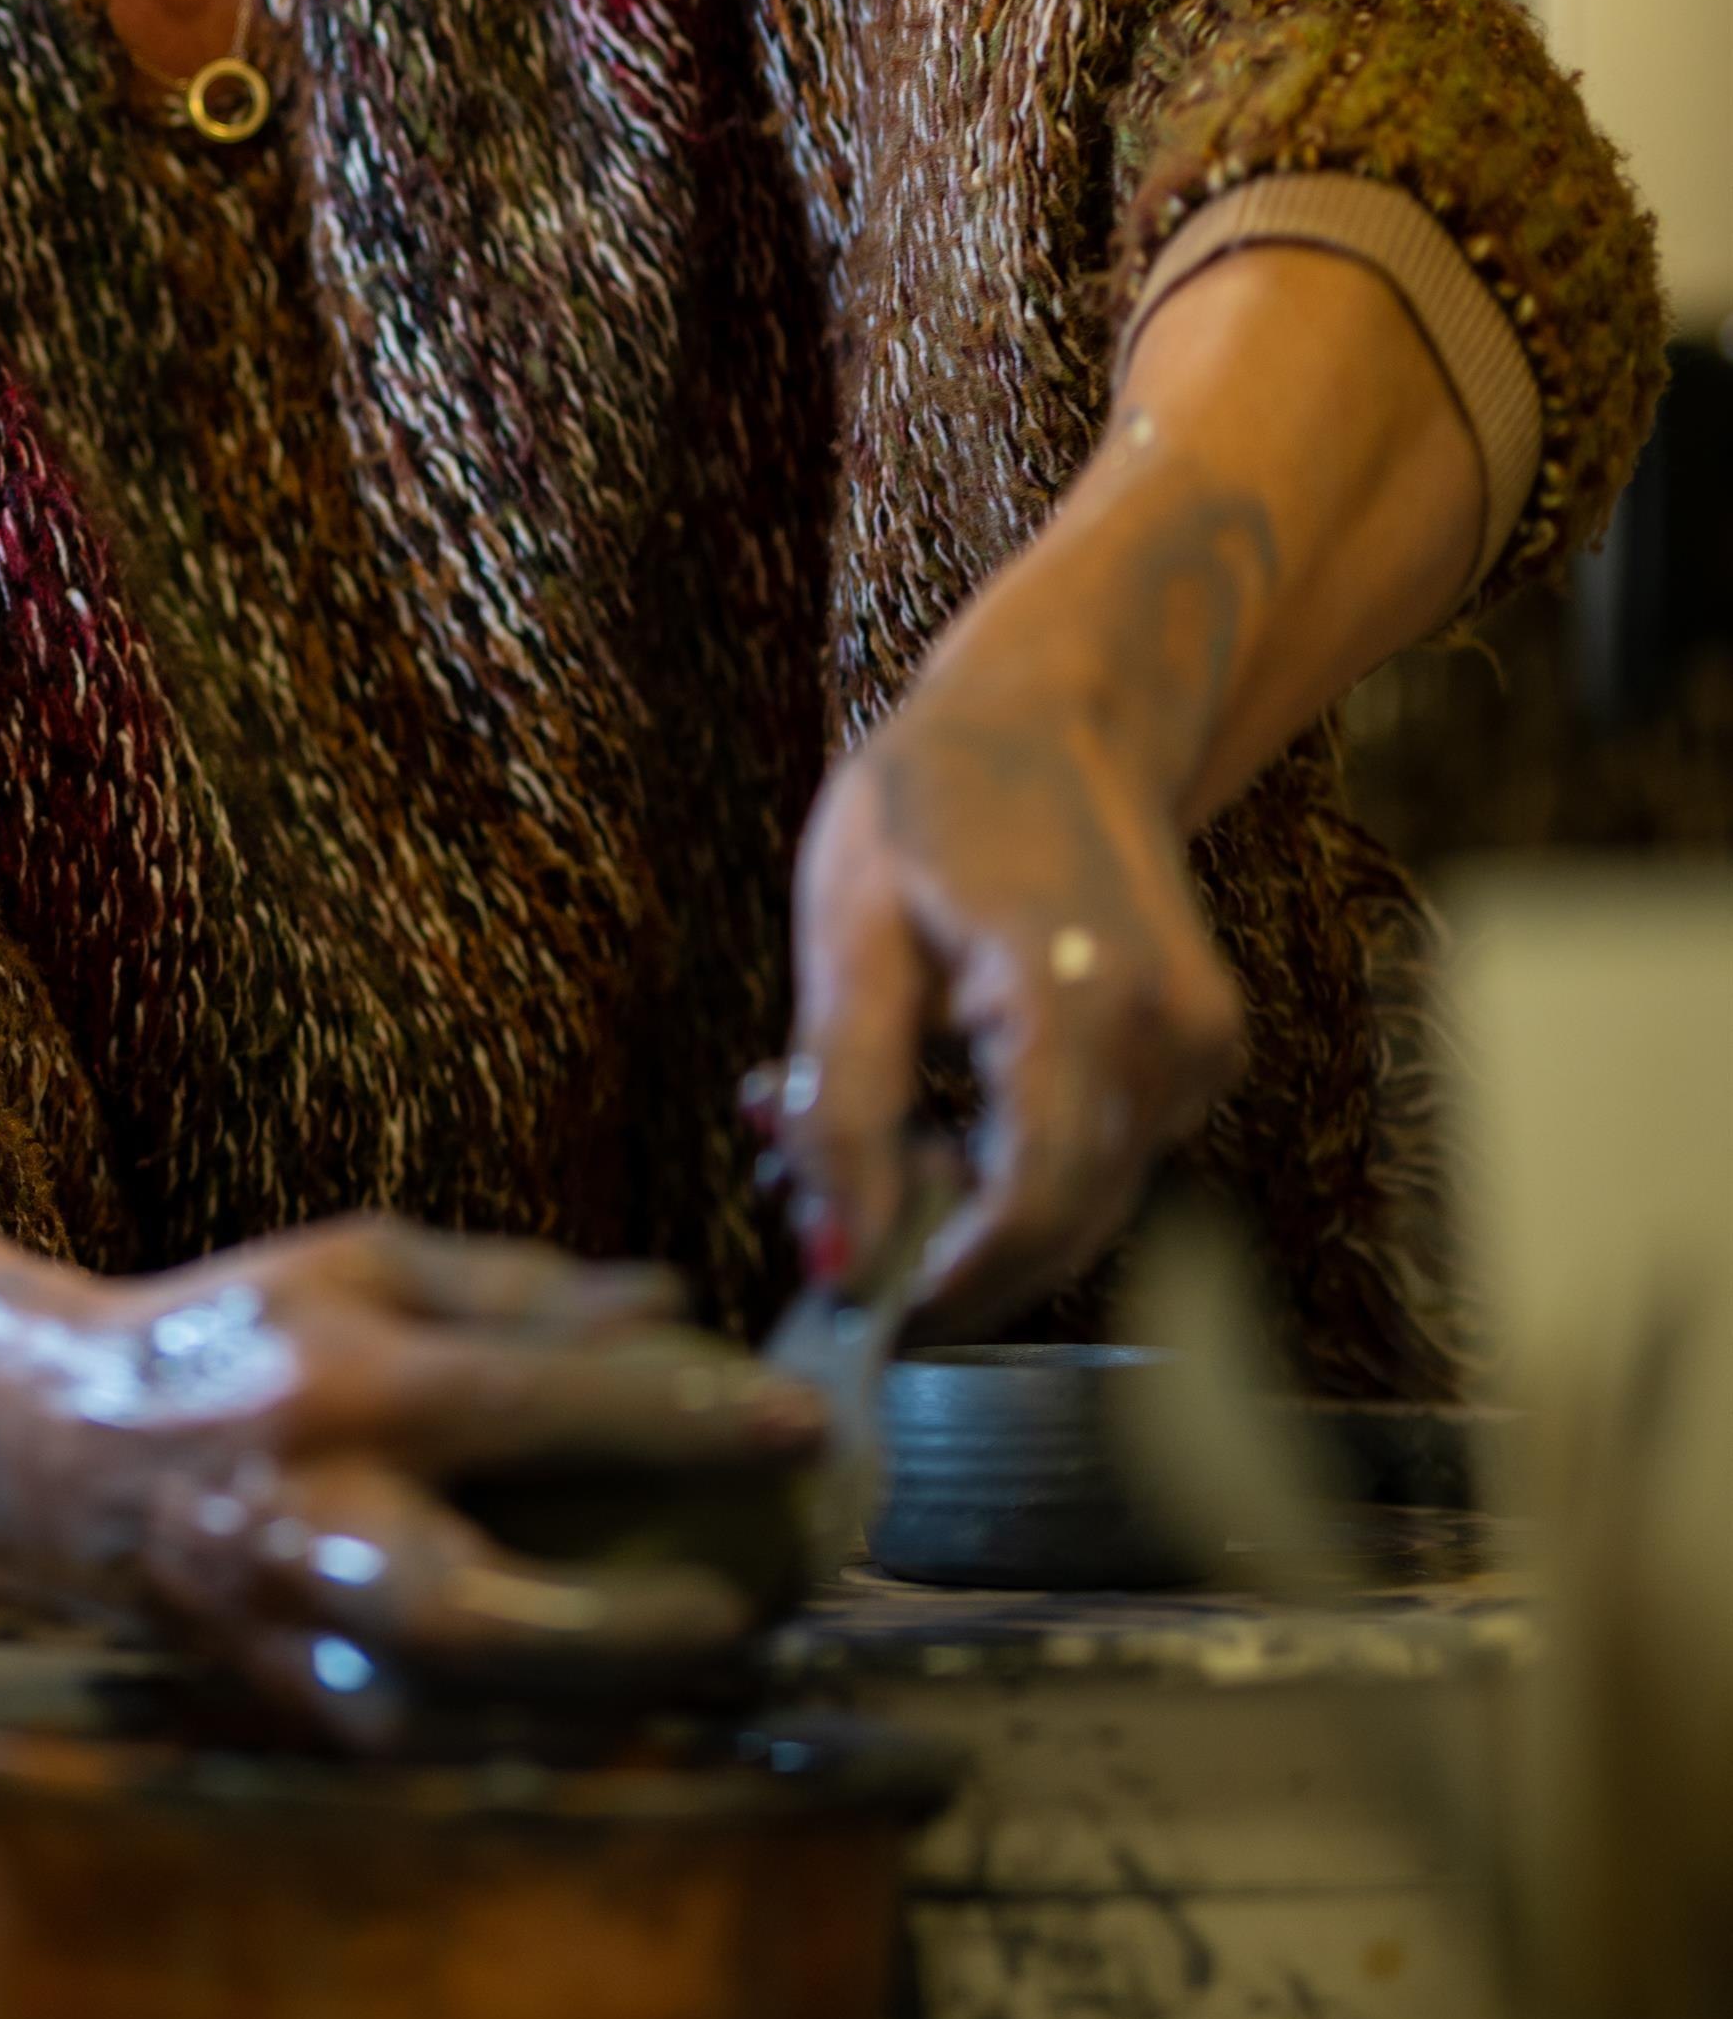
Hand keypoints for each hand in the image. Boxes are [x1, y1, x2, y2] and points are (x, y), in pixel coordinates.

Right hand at [0, 1207, 825, 1726]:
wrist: (66, 1452)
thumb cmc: (241, 1329)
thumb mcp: (368, 1258)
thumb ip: (520, 1285)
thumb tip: (671, 1301)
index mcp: (342, 1386)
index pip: (532, 1401)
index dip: (677, 1408)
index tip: (802, 1417)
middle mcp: (316, 1522)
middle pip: (482, 1611)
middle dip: (631, 1626)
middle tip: (748, 1602)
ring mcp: (297, 1635)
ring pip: (468, 1711)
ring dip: (607, 1694)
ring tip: (723, 1649)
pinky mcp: (297, 1706)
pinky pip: (440, 1741)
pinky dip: (541, 1727)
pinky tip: (629, 1695)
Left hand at [786, 664, 1246, 1327]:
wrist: (1063, 709)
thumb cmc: (942, 792)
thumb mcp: (848, 927)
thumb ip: (843, 1103)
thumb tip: (836, 1259)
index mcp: (1076, 993)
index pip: (1032, 1206)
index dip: (947, 1284)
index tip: (861, 1309)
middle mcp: (1169, 1034)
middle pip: (1064, 1222)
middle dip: (941, 1250)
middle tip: (818, 1208)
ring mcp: (1200, 1049)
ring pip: (1081, 1198)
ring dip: (968, 1206)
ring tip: (848, 1139)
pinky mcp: (1201, 1055)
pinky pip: (1105, 1153)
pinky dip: (1015, 1161)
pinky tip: (926, 1111)